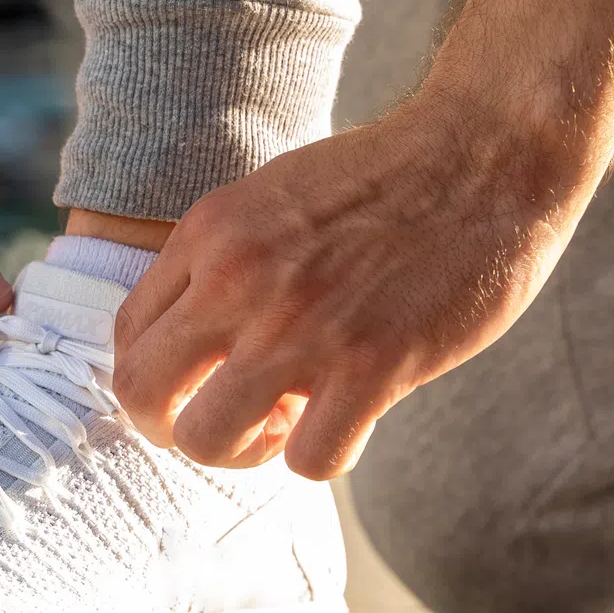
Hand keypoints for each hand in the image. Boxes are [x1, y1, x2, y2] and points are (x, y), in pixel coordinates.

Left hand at [112, 93, 585, 479]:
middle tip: (227, 418)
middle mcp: (237, 281)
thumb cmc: (381, 181)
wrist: (486, 152)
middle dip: (173, 427)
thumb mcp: (267, 199)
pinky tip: (346, 420)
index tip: (199, 382)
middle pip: (142, 397)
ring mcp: (301, 327)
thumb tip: (192, 338)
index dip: (156, 379)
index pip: (127, 337)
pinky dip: (321, 456)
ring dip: (241, 452)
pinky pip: (310, 460)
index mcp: (207, 236)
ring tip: (285, 423)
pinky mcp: (373, 365)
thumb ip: (220, 262)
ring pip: (208, 440)